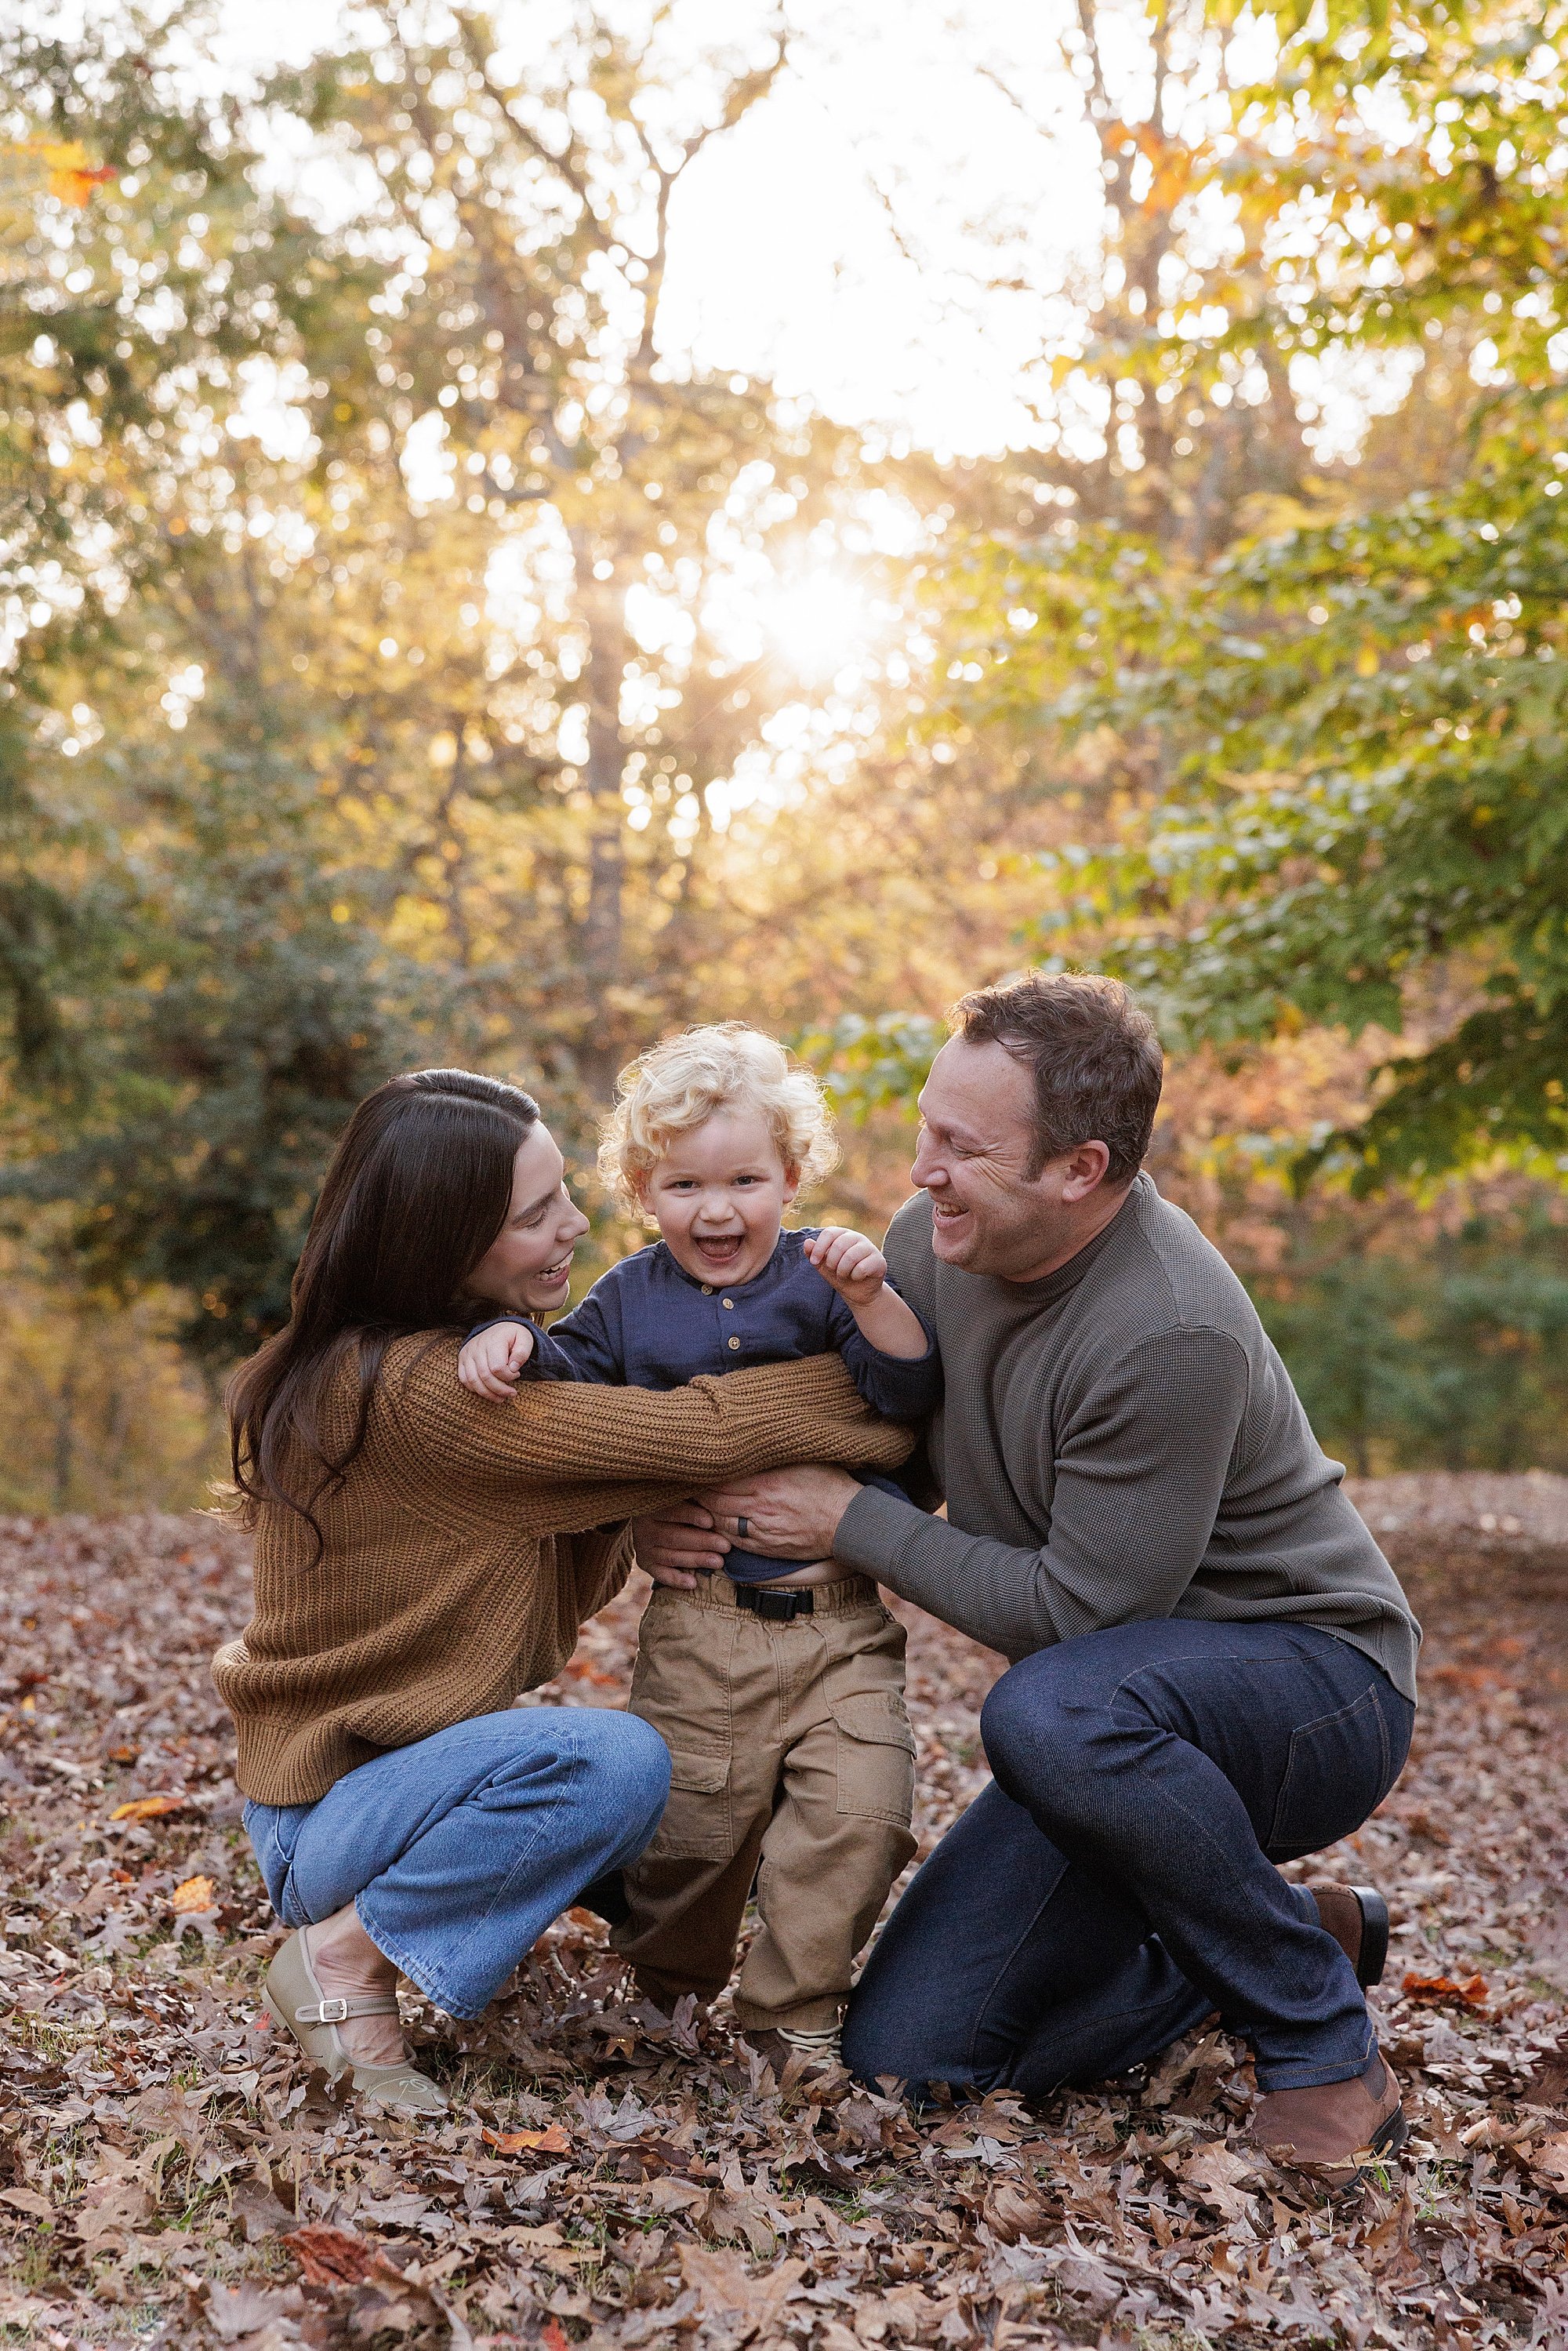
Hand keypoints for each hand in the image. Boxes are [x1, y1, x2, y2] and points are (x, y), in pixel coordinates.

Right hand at [457, 1320, 536, 1400]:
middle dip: (500, 1389)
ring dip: (488, 1394)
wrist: (498, 1329)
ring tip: (501, 1398)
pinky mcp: (462, 1359)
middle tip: (512, 1393)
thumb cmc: (513, 1337)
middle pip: (485, 1376)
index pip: (497, 1367)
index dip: (509, 1376)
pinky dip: (476, 1389)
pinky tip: (488, 1391)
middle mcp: (477, 1346)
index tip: (518, 1374)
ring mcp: (467, 1353)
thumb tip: (514, 1368)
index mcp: (494, 1340)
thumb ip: (522, 1353)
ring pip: (473, 1381)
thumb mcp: (525, 1339)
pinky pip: (465, 1379)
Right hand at [631, 1502, 729, 1590]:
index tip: (710, 1521)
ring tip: (718, 1562)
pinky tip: (693, 1583)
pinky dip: (675, 1580)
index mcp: (653, 1505)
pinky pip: (660, 1574)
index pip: (671, 1510)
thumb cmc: (682, 1502)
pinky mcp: (644, 1562)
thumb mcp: (686, 1495)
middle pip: (673, 1536)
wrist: (656, 1516)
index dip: (691, 1515)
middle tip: (725, 1546)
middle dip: (702, 1542)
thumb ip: (698, 1497)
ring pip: (670, 1556)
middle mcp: (643, 1526)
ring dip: (696, 1560)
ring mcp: (642, 1545)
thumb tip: (720, 1501)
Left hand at [696, 1465, 861, 1561]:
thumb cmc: (829, 1486)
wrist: (847, 1522)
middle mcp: (760, 1508)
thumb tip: (751, 1445)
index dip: (706, 1475)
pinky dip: (721, 1532)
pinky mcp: (767, 1547)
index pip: (722, 1479)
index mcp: (767, 1483)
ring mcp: (762, 1530)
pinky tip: (716, 1524)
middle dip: (700, 1494)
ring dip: (707, 1513)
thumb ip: (774, 1456)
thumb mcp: (803, 1461)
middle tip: (690, 1485)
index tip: (697, 1468)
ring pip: (721, 1522)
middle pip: (716, 1501)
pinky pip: (735, 1540)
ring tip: (698, 1503)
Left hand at [805, 1225, 887, 1307]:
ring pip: (851, 1256)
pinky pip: (862, 1267)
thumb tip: (807, 1242)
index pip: (829, 1233)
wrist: (859, 1293)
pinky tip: (857, 1277)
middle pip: (839, 1245)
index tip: (814, 1262)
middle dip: (831, 1263)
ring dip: (842, 1271)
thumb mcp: (823, 1267)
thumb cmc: (841, 1276)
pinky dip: (855, 1276)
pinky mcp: (879, 1261)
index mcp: (843, 1235)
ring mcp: (870, 1248)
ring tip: (844, 1275)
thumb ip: (814, 1254)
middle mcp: (857, 1237)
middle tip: (833, 1271)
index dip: (819, 1248)